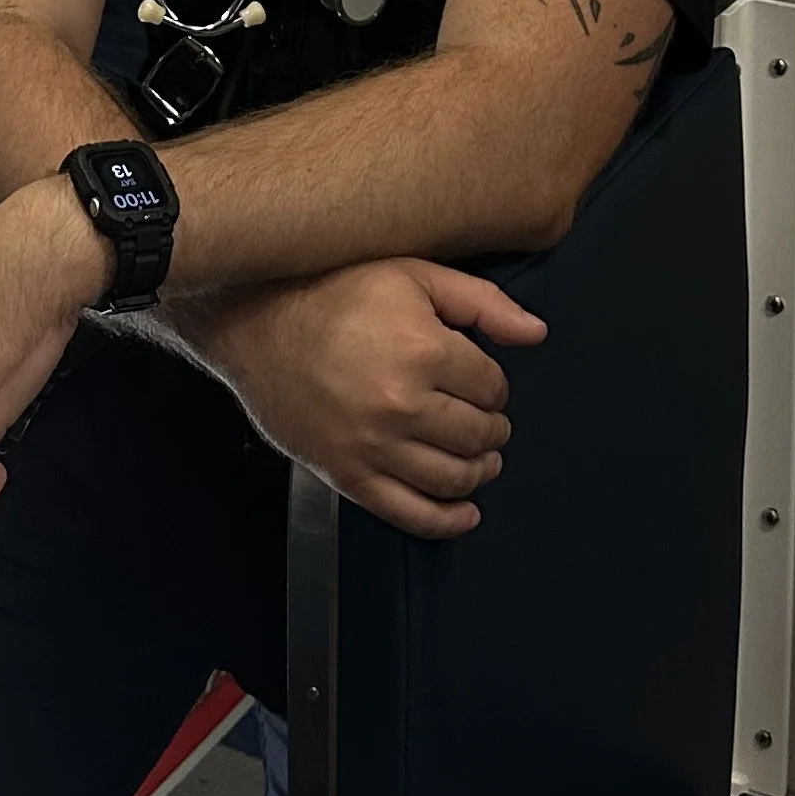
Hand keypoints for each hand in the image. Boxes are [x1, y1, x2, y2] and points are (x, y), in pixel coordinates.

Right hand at [196, 260, 546, 539]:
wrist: (258, 322)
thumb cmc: (334, 290)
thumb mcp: (413, 274)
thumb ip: (481, 303)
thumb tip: (536, 334)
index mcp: (422, 351)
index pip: (491, 386)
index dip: (494, 384)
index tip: (482, 378)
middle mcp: (401, 405)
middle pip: (478, 435)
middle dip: (492, 427)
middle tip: (487, 418)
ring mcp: (373, 446)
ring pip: (452, 478)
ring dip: (479, 471)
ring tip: (482, 457)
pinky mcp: (347, 475)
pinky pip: (408, 514)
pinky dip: (446, 521)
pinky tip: (465, 513)